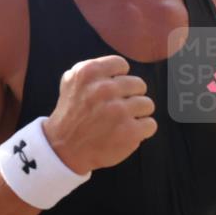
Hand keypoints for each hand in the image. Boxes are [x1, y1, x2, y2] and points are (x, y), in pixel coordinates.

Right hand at [42, 55, 156, 174]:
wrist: (64, 149)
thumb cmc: (71, 116)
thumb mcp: (71, 82)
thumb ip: (94, 70)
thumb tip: (119, 69)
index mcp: (89, 73)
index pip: (122, 65)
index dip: (120, 78)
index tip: (114, 90)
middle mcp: (105, 89)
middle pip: (138, 85)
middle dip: (131, 97)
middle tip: (119, 108)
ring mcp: (119, 110)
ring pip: (147, 104)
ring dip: (138, 114)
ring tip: (124, 121)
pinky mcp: (130, 131)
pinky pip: (150, 124)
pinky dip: (143, 130)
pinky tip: (129, 132)